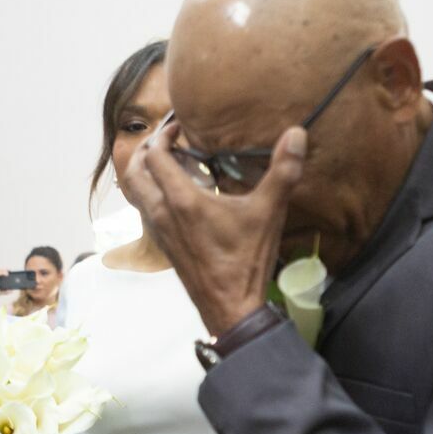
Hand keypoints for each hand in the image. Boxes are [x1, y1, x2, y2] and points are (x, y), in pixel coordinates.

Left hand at [122, 121, 306, 336]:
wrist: (230, 308)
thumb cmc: (246, 259)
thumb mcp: (268, 212)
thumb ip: (283, 171)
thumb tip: (297, 133)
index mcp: (181, 199)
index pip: (156, 155)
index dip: (163, 134)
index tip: (179, 125)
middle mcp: (162, 212)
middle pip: (135, 171)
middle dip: (145, 150)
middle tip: (166, 139)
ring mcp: (159, 230)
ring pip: (136, 193)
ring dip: (144, 173)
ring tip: (166, 162)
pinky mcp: (164, 245)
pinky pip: (146, 210)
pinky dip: (151, 194)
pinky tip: (175, 196)